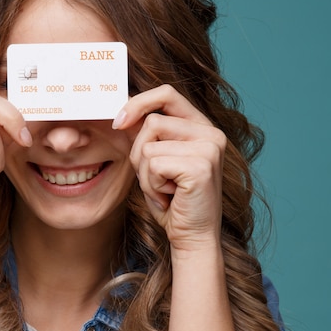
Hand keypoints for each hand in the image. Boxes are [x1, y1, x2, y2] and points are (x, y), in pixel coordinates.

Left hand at [113, 85, 226, 253]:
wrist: (192, 236)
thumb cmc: (172, 200)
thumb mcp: (157, 160)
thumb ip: (148, 134)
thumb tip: (121, 110)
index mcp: (202, 126)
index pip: (167, 93)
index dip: (138, 102)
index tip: (118, 123)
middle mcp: (211, 133)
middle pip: (152, 122)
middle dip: (139, 154)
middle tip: (155, 180)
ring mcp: (209, 148)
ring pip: (149, 145)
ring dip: (145, 174)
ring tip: (164, 189)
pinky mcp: (201, 166)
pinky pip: (153, 164)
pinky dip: (151, 185)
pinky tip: (169, 197)